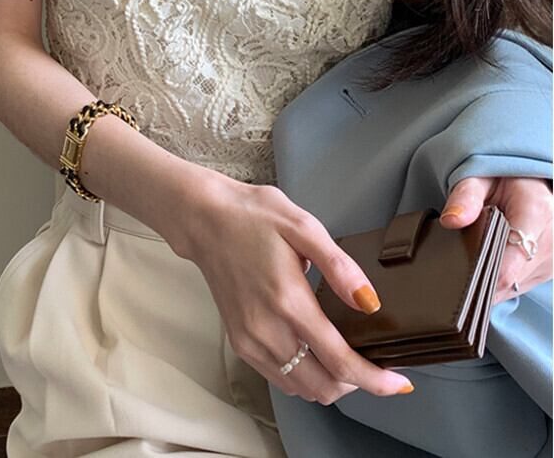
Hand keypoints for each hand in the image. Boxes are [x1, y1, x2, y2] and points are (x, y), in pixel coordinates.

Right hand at [174, 174, 415, 404]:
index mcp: (288, 300)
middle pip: (324, 387)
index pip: (340, 361)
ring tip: (344, 355)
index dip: (375, 380)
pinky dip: (304, 376)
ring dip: (329, 381)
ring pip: (301, 388)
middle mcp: (267, 329)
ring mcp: (250, 340)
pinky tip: (313, 352)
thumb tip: (370, 302)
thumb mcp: (302, 225)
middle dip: (356, 383)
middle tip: (372, 361)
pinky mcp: (239, 341)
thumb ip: (339, 266)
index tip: (399, 383)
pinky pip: (279, 378)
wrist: (204, 219)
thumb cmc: (253, 215)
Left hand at [440, 176, 552, 303]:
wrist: (524, 184)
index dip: (483, 271)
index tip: (459, 274)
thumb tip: (451, 220)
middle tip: (459, 258)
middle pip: (509, 277)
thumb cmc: (500, 180)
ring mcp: (552, 258)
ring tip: (478, 252)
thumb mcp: (478, 178)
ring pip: (512, 286)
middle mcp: (551, 238)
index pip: (512, 257)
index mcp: (537, 211)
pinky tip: (490, 260)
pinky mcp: (548, 270)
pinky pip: (518, 286)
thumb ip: (464, 197)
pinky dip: (500, 278)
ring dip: (491, 277)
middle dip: (480, 272)